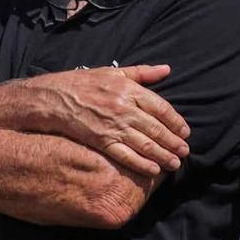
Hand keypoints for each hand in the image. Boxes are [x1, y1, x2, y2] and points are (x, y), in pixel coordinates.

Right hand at [33, 65, 189, 175]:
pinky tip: (153, 170)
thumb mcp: (113, 73)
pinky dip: (141, 164)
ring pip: (145, 144)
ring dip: (163, 155)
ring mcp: (113, 126)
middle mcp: (124, 108)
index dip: (176, 121)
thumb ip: (142, 72)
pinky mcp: (101, 141)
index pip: (161, 108)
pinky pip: (125, 156)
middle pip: (156, 128)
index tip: (185, 131)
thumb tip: (166, 69)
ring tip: (175, 163)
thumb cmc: (83, 83)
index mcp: (129, 90)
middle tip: (185, 152)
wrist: (53, 98)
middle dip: (173, 142)